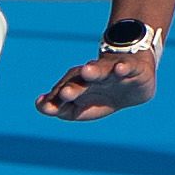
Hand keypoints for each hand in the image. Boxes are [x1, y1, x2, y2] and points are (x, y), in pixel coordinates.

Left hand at [35, 50, 155, 121]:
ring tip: (87, 70)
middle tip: (64, 93)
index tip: (44, 107)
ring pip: (101, 69)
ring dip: (94, 70)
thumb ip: (60, 108)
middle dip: (73, 86)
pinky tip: (120, 69)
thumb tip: (39, 105)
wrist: (134, 80)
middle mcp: (92, 74)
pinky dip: (123, 67)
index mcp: (78, 84)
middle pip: (80, 79)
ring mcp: (111, 70)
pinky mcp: (131, 67)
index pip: (64, 90)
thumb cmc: (102, 95)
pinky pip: (127, 66)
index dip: (56, 99)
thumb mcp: (82, 107)